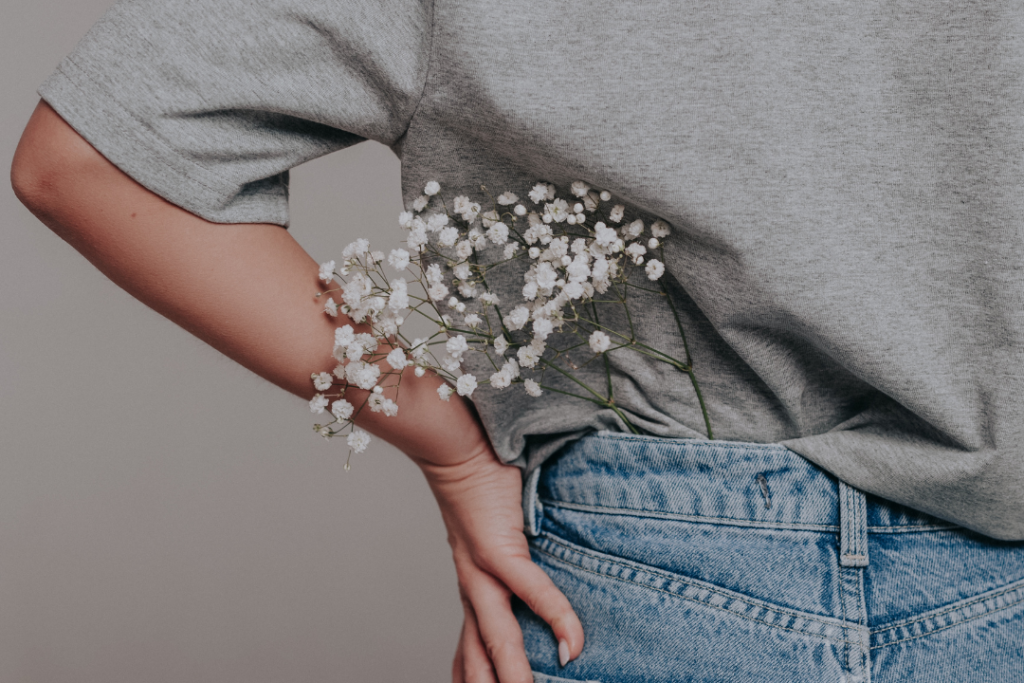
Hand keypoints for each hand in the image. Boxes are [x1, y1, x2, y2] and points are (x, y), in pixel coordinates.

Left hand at [417, 446, 582, 682]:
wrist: (456, 451)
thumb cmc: (481, 491)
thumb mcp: (493, 542)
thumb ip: (513, 568)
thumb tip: (542, 583)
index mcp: (470, 592)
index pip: (467, 654)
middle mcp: (471, 591)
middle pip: (477, 660)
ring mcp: (481, 573)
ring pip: (498, 639)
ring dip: (516, 678)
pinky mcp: (499, 549)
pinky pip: (532, 591)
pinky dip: (555, 619)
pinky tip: (572, 646)